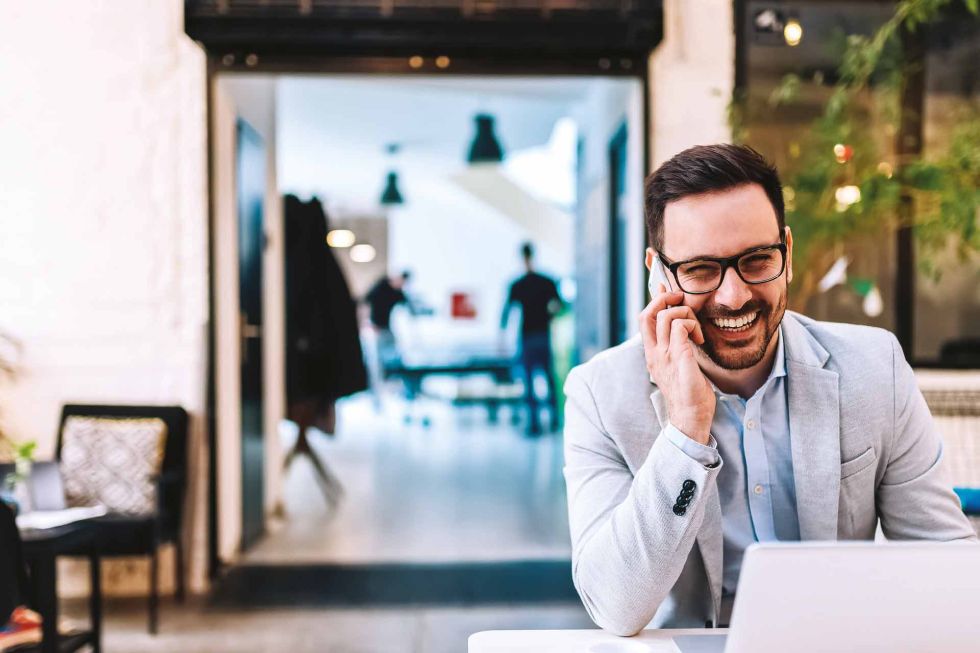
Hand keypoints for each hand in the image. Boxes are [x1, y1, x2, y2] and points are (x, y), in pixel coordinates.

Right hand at [639, 283, 715, 444]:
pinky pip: (681, 329)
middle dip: (665, 299)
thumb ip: (676, 347)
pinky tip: (700, 339)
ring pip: (667, 317)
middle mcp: (654, 353)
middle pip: (648, 314)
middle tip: (681, 300)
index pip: (644, 319)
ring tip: (696, 329)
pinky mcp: (680, 360)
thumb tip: (680, 329)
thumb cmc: (687, 392)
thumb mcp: (677, 365)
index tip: (666, 289)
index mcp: (652, 353)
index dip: (654, 299)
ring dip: (684, 314)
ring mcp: (666, 357)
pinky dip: (691, 326)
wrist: (690, 418)